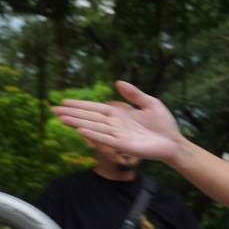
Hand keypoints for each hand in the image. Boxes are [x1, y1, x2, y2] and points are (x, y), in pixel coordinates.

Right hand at [51, 81, 186, 161]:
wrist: (175, 143)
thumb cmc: (164, 125)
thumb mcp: (150, 104)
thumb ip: (134, 94)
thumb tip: (117, 82)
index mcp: (120, 115)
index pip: (95, 108)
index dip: (80, 105)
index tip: (63, 102)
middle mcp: (116, 125)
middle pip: (90, 118)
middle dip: (72, 114)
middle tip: (52, 110)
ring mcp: (119, 136)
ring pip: (94, 128)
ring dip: (77, 123)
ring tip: (61, 119)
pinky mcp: (125, 146)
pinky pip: (106, 139)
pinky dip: (94, 135)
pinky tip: (81, 130)